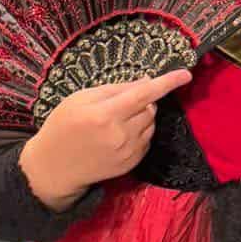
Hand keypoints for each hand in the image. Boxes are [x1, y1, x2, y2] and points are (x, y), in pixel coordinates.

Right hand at [18, 69, 191, 208]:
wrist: (54, 167)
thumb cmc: (63, 126)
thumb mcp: (81, 98)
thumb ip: (115, 89)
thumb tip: (146, 81)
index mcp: (105, 114)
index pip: (144, 94)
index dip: (167, 82)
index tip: (185, 74)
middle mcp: (120, 134)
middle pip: (150, 108)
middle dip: (143, 100)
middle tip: (120, 103)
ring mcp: (127, 152)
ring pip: (151, 123)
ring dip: (142, 116)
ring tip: (116, 120)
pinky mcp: (131, 163)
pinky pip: (147, 139)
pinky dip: (139, 131)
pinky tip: (118, 135)